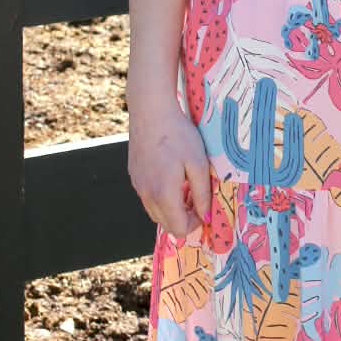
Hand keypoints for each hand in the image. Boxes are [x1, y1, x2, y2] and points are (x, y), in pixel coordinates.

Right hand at [127, 94, 212, 238]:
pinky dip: (161, 196)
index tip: (204, 208)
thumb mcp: (199, 163)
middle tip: (196, 197)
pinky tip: (171, 175)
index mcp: (163, 194)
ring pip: (155, 211)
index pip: (178, 229)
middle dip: (183, 217)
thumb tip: (206, 215)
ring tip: (185, 186)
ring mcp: (137, 185)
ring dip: (172, 208)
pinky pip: (148, 196)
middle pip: (165, 224)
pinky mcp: (134, 175)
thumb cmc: (178, 135)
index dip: (194, 224)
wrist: (151, 111)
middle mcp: (146, 194)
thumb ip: (202, 194)